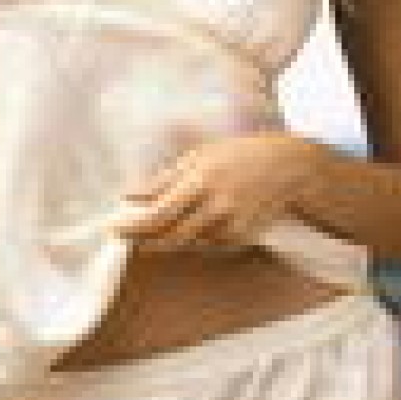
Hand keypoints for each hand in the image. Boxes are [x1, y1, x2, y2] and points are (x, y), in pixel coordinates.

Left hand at [118, 131, 305, 254]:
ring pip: (188, 243)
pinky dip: (195, 238)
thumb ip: (163, 179)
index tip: (114, 229)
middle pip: (171, 235)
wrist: (287, 166)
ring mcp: (231, 224)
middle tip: (126, 236)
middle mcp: (216, 205)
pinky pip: (208, 245)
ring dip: (168, 238)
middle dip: (144, 239)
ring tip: (159, 225)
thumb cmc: (238, 154)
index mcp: (201, 180)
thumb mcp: (199, 156)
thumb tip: (129, 194)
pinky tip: (197, 222)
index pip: (160, 213)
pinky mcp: (242, 237)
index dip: (134, 225)